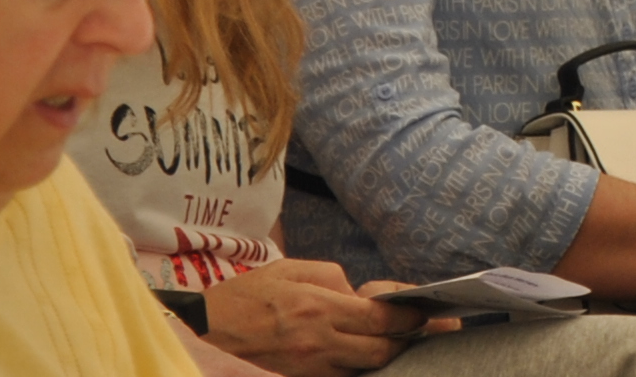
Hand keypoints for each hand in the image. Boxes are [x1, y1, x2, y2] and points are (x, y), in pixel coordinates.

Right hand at [199, 259, 429, 373]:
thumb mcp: (293, 269)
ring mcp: (310, 368)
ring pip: (364, 369)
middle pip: (379, 351)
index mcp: (319, 308)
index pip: (379, 318)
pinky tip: (369, 355)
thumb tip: (361, 294)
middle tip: (428, 330)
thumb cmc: (250, 294)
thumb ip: (333, 278)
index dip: (409, 317)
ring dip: (387, 357)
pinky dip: (360, 368)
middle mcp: (318, 342)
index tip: (426, 312)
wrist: (208, 329)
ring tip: (405, 342)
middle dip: (407, 341)